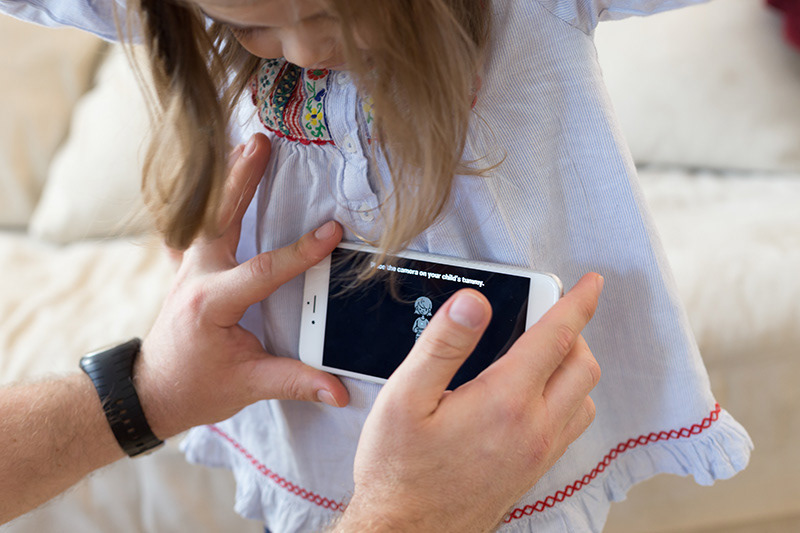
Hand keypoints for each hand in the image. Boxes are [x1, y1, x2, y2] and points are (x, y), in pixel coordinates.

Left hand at [135, 134, 349, 438]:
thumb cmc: (196, 388)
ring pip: (209, 214)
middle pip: (222, 220)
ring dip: (229, 179)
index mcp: (212, 304)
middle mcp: (197, 278)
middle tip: (263, 143)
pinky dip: (214, 198)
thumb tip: (339, 391)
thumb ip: (294, 381)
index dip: (299, 251)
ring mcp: (189, 269)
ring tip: (249, 145)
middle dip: (244, 180)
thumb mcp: (247, 386)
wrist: (151, 390)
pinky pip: (201, 225)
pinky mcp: (190, 268)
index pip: (262, 271)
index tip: (332, 232)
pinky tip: (226, 177)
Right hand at [339, 274, 602, 531]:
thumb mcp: (405, 397)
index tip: (590, 283)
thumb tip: (474, 303)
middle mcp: (533, 429)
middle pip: (582, 366)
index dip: (576, 303)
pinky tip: (536, 395)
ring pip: (584, 397)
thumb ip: (443, 344)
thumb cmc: (399, 471)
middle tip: (547, 314)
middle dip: (574, 331)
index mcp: (504, 403)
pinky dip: (568, 397)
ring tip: (542, 351)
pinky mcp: (534, 471)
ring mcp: (538, 454)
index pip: (556, 338)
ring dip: (574, 366)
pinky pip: (571, 425)